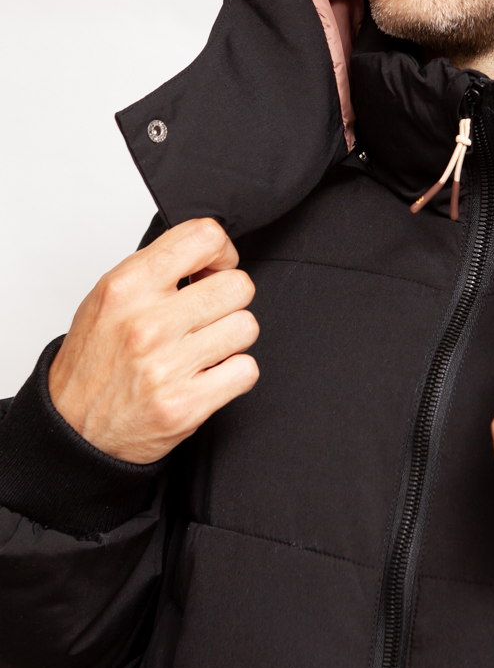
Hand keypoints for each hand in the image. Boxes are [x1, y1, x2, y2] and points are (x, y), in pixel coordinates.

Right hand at [49, 218, 258, 464]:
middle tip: (210, 314)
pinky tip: (209, 374)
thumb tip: (212, 252)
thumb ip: (158, 268)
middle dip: (230, 299)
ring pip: (246, 326)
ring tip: (204, 347)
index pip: (204, 237)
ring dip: (232, 338)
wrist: (73, 430)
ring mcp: (167, 366)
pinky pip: (246, 370)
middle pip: (238, 285)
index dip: (222, 251)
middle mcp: (147, 324)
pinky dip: (234, 374)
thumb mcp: (109, 297)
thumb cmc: (95, 360)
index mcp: (127, 287)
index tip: (214, 269)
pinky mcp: (185, 405)